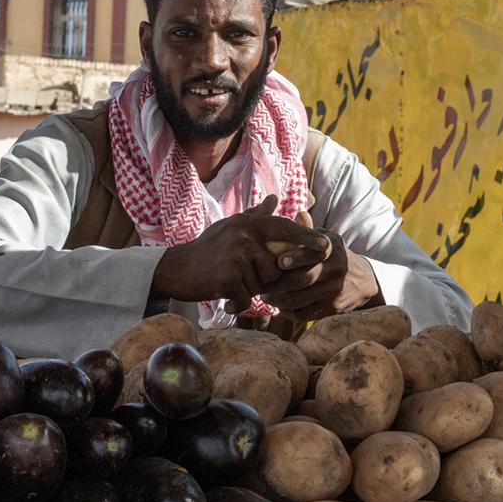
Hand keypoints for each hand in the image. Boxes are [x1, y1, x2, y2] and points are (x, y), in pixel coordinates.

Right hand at [150, 196, 330, 309]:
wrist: (176, 270)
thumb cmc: (208, 249)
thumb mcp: (232, 227)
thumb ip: (256, 215)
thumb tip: (275, 198)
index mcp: (248, 224)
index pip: (285, 228)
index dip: (307, 237)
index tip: (326, 246)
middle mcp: (244, 235)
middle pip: (277, 266)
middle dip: (266, 279)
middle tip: (243, 278)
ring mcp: (235, 255)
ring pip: (263, 284)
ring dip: (250, 291)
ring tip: (231, 284)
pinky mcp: (227, 277)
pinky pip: (247, 297)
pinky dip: (238, 302)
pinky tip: (225, 298)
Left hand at [253, 231, 381, 321]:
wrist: (364, 280)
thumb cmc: (335, 255)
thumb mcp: (327, 239)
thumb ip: (310, 230)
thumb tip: (299, 214)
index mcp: (332, 249)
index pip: (313, 253)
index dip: (295, 257)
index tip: (279, 261)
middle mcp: (335, 270)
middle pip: (303, 279)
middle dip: (278, 283)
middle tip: (261, 283)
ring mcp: (334, 291)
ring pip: (299, 299)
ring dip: (278, 300)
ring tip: (265, 296)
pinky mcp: (332, 309)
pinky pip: (305, 314)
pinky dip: (288, 312)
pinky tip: (280, 307)